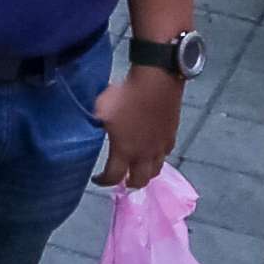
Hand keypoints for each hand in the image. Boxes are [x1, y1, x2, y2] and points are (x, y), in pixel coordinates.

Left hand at [93, 66, 179, 191]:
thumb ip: (95, 122)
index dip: (103, 181)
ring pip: (155, 170)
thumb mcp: (101, 108)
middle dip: (129, 183)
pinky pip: (165, 154)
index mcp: (124, 150)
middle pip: (140, 181)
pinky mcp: (171, 135)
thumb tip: (91, 124)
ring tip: (138, 168)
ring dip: (145, 173)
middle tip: (121, 179)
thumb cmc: (127, 94)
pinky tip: (152, 150)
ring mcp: (160, 146)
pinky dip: (157, 157)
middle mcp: (144, 154)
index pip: (113, 177)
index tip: (97, 178)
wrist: (156, 81)